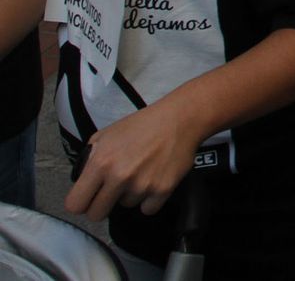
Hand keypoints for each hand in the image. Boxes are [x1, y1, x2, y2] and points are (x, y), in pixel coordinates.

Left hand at [65, 100, 202, 221]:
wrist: (179, 120)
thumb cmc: (141, 125)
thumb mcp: (106, 135)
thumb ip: (90, 159)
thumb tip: (84, 181)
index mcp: (100, 163)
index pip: (75, 204)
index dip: (80, 203)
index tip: (88, 199)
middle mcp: (119, 177)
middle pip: (97, 215)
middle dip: (101, 205)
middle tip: (112, 192)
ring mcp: (142, 186)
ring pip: (125, 206)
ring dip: (130, 195)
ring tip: (140, 174)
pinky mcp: (162, 190)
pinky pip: (147, 209)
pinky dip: (149, 200)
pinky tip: (153, 181)